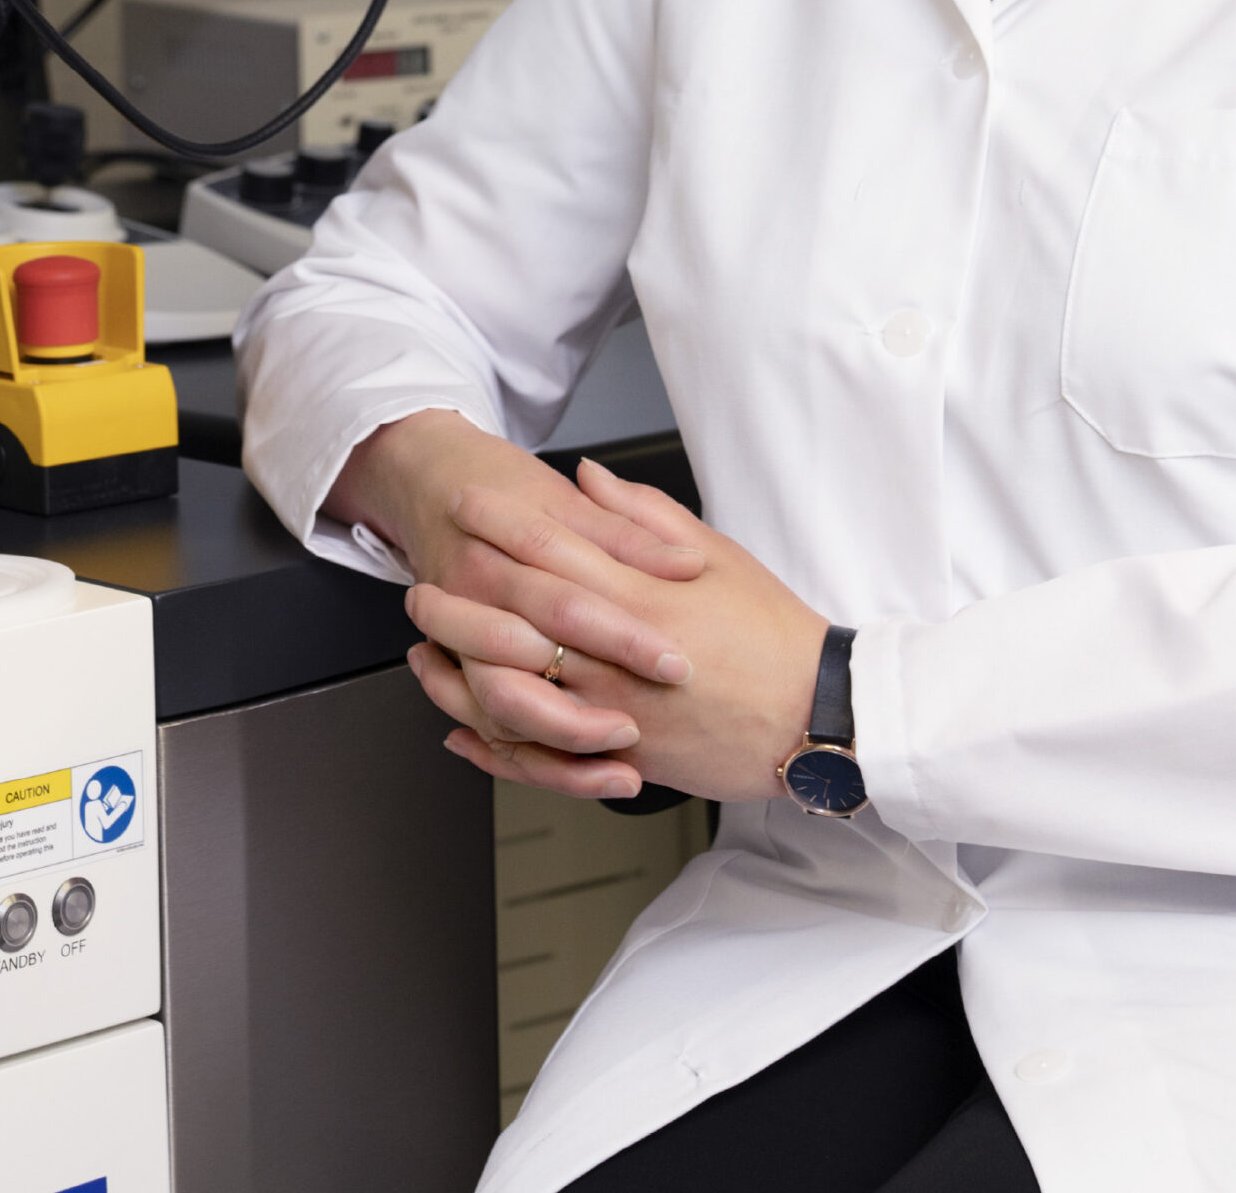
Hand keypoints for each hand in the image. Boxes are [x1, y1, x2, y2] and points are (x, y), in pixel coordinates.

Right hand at [326, 412, 703, 794]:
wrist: (427, 480)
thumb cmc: (502, 487)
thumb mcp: (564, 498)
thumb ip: (628, 532)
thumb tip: (686, 564)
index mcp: (500, 550)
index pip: (566, 602)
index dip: (622, 636)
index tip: (676, 662)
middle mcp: (472, 599)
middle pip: (524, 665)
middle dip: (587, 706)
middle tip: (644, 726)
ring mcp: (459, 641)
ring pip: (500, 710)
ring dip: (562, 746)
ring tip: (624, 762)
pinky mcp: (461, 672)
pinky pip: (492, 732)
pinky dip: (536, 762)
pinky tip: (591, 772)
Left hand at [411, 461, 827, 806]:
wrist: (816, 712)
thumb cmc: (771, 632)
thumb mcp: (716, 555)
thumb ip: (641, 516)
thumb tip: (588, 479)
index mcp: (640, 595)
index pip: (553, 549)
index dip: (501, 525)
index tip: (465, 505)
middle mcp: (618, 653)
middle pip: (518, 622)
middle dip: (460, 603)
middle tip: (419, 584)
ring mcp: (616, 710)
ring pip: (519, 696)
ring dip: (462, 676)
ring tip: (425, 658)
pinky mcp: (623, 757)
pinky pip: (544, 756)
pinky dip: (496, 746)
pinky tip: (464, 733)